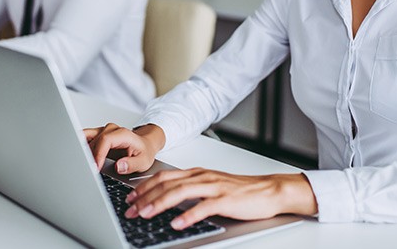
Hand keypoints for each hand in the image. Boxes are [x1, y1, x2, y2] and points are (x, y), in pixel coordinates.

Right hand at [83, 123, 165, 173]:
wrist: (144, 145)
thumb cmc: (144, 152)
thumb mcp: (143, 162)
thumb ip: (132, 164)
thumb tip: (119, 166)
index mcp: (123, 134)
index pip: (105, 140)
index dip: (98, 154)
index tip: (95, 167)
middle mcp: (111, 130)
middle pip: (94, 141)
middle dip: (89, 157)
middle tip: (86, 171)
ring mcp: (103, 131)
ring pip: (86, 138)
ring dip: (82, 152)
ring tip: (80, 165)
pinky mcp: (97, 135)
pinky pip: (84, 137)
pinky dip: (79, 145)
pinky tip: (76, 155)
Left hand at [124, 169, 317, 229]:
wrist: (267, 190)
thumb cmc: (239, 191)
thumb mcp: (209, 186)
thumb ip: (189, 190)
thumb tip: (165, 200)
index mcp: (196, 173)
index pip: (163, 176)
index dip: (143, 186)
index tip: (129, 198)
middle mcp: (201, 177)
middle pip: (166, 183)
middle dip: (145, 196)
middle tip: (130, 209)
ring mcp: (213, 187)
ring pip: (180, 192)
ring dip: (160, 203)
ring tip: (146, 213)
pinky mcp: (225, 200)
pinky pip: (203, 207)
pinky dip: (188, 215)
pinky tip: (177, 223)